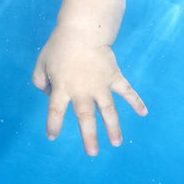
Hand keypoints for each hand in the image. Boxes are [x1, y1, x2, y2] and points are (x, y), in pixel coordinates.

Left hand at [32, 28, 147, 155]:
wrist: (81, 30)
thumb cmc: (58, 46)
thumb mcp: (41, 62)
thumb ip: (39, 80)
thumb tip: (49, 95)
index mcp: (62, 87)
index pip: (56, 110)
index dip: (53, 124)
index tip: (52, 137)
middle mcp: (82, 90)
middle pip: (85, 117)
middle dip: (89, 136)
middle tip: (92, 153)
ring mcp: (100, 84)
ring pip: (108, 111)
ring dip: (113, 127)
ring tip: (116, 142)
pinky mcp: (113, 76)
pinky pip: (127, 91)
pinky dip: (136, 101)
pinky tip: (144, 113)